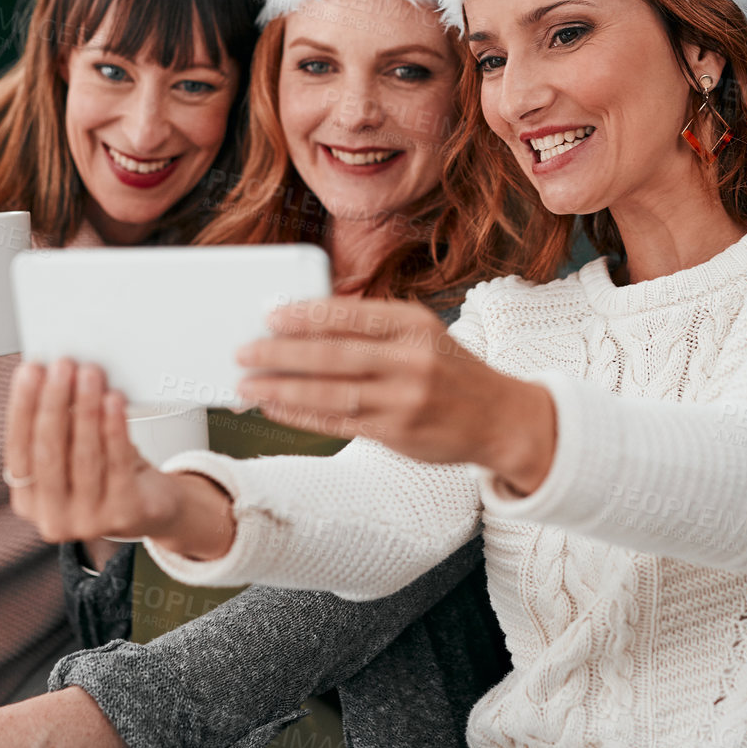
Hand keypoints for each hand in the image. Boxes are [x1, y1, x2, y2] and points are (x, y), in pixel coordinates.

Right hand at [2, 359, 235, 558]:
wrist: (153, 507)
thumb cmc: (105, 473)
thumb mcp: (71, 454)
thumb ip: (58, 425)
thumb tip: (52, 373)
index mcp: (28, 502)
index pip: (18, 450)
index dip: (23, 407)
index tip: (31, 371)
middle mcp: (52, 517)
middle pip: (48, 453)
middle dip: (55, 402)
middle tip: (62, 366)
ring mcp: (88, 521)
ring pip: (83, 456)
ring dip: (86, 409)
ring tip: (90, 376)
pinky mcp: (124, 514)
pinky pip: (118, 463)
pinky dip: (115, 428)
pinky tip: (114, 402)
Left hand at [236, 297, 558, 495]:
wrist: (501, 417)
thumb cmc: (449, 368)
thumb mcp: (421, 332)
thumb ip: (371, 326)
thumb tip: (304, 319)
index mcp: (414, 323)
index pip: (350, 314)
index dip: (305, 315)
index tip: (270, 315)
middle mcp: (411, 359)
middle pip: (334, 355)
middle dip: (282, 353)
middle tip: (244, 351)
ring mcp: (405, 399)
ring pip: (331, 392)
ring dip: (283, 388)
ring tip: (248, 385)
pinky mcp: (398, 433)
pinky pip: (339, 423)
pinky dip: (302, 414)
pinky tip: (276, 407)